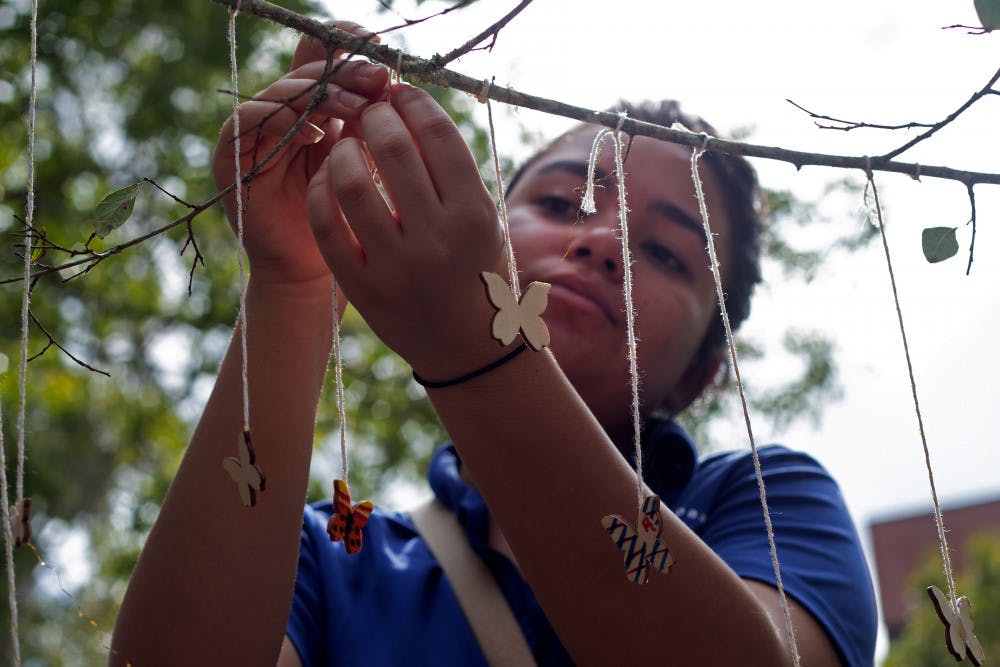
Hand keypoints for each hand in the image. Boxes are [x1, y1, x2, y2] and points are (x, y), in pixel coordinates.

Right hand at [212, 23, 388, 286]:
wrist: (311, 271)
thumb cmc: (345, 219)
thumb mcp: (365, 163)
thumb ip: (369, 124)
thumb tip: (394, 83)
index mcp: (315, 107)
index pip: (324, 58)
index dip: (347, 47)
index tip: (381, 51)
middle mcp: (282, 113)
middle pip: (306, 70)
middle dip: (345, 70)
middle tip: (378, 78)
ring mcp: (254, 131)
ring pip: (282, 92)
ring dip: (321, 94)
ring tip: (357, 106)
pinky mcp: (232, 155)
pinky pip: (251, 122)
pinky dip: (283, 119)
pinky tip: (316, 131)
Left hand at [306, 85, 509, 377]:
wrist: (467, 347)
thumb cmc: (476, 269)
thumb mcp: (484, 220)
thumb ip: (453, 171)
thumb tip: (407, 105)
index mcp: (474, 216)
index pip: (438, 135)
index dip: (413, 102)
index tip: (401, 94)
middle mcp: (437, 239)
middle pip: (393, 148)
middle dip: (376, 116)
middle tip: (370, 113)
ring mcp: (396, 266)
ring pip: (350, 183)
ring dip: (343, 150)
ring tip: (347, 145)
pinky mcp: (363, 288)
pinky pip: (326, 225)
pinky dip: (322, 192)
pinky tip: (329, 181)